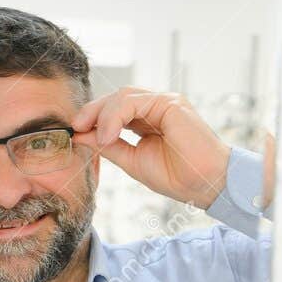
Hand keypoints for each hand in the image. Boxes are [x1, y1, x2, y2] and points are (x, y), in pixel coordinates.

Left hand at [72, 87, 230, 207]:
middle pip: (116, 98)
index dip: (93, 118)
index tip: (76, 132)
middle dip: (92, 111)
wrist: (206, 184)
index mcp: (149, 119)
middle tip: (76, 127)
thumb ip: (110, 146)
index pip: (115, 110)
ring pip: (122, 96)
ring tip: (97, 138)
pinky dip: (115, 116)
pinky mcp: (171, 103)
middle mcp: (157, 107)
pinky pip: (134, 101)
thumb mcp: (134, 161)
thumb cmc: (179, 176)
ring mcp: (165, 102)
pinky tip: (108, 134)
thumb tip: (81, 136)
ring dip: (103, 115)